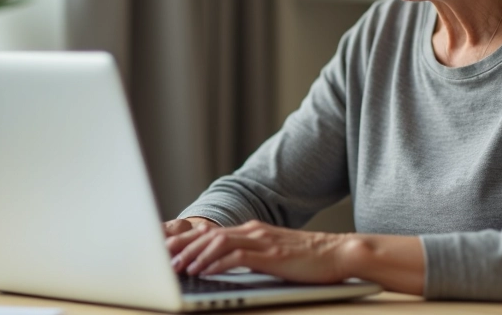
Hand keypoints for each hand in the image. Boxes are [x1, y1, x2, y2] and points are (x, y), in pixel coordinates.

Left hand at [166, 220, 352, 283]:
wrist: (338, 253)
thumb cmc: (309, 258)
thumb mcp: (274, 254)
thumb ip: (251, 256)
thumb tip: (225, 266)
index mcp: (253, 231)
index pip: (212, 232)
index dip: (187, 239)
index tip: (167, 248)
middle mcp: (253, 231)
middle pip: (209, 234)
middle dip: (183, 245)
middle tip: (163, 257)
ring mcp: (262, 241)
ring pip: (218, 242)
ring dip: (195, 255)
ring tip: (180, 266)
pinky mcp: (270, 254)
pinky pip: (236, 256)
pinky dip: (216, 263)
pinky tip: (204, 270)